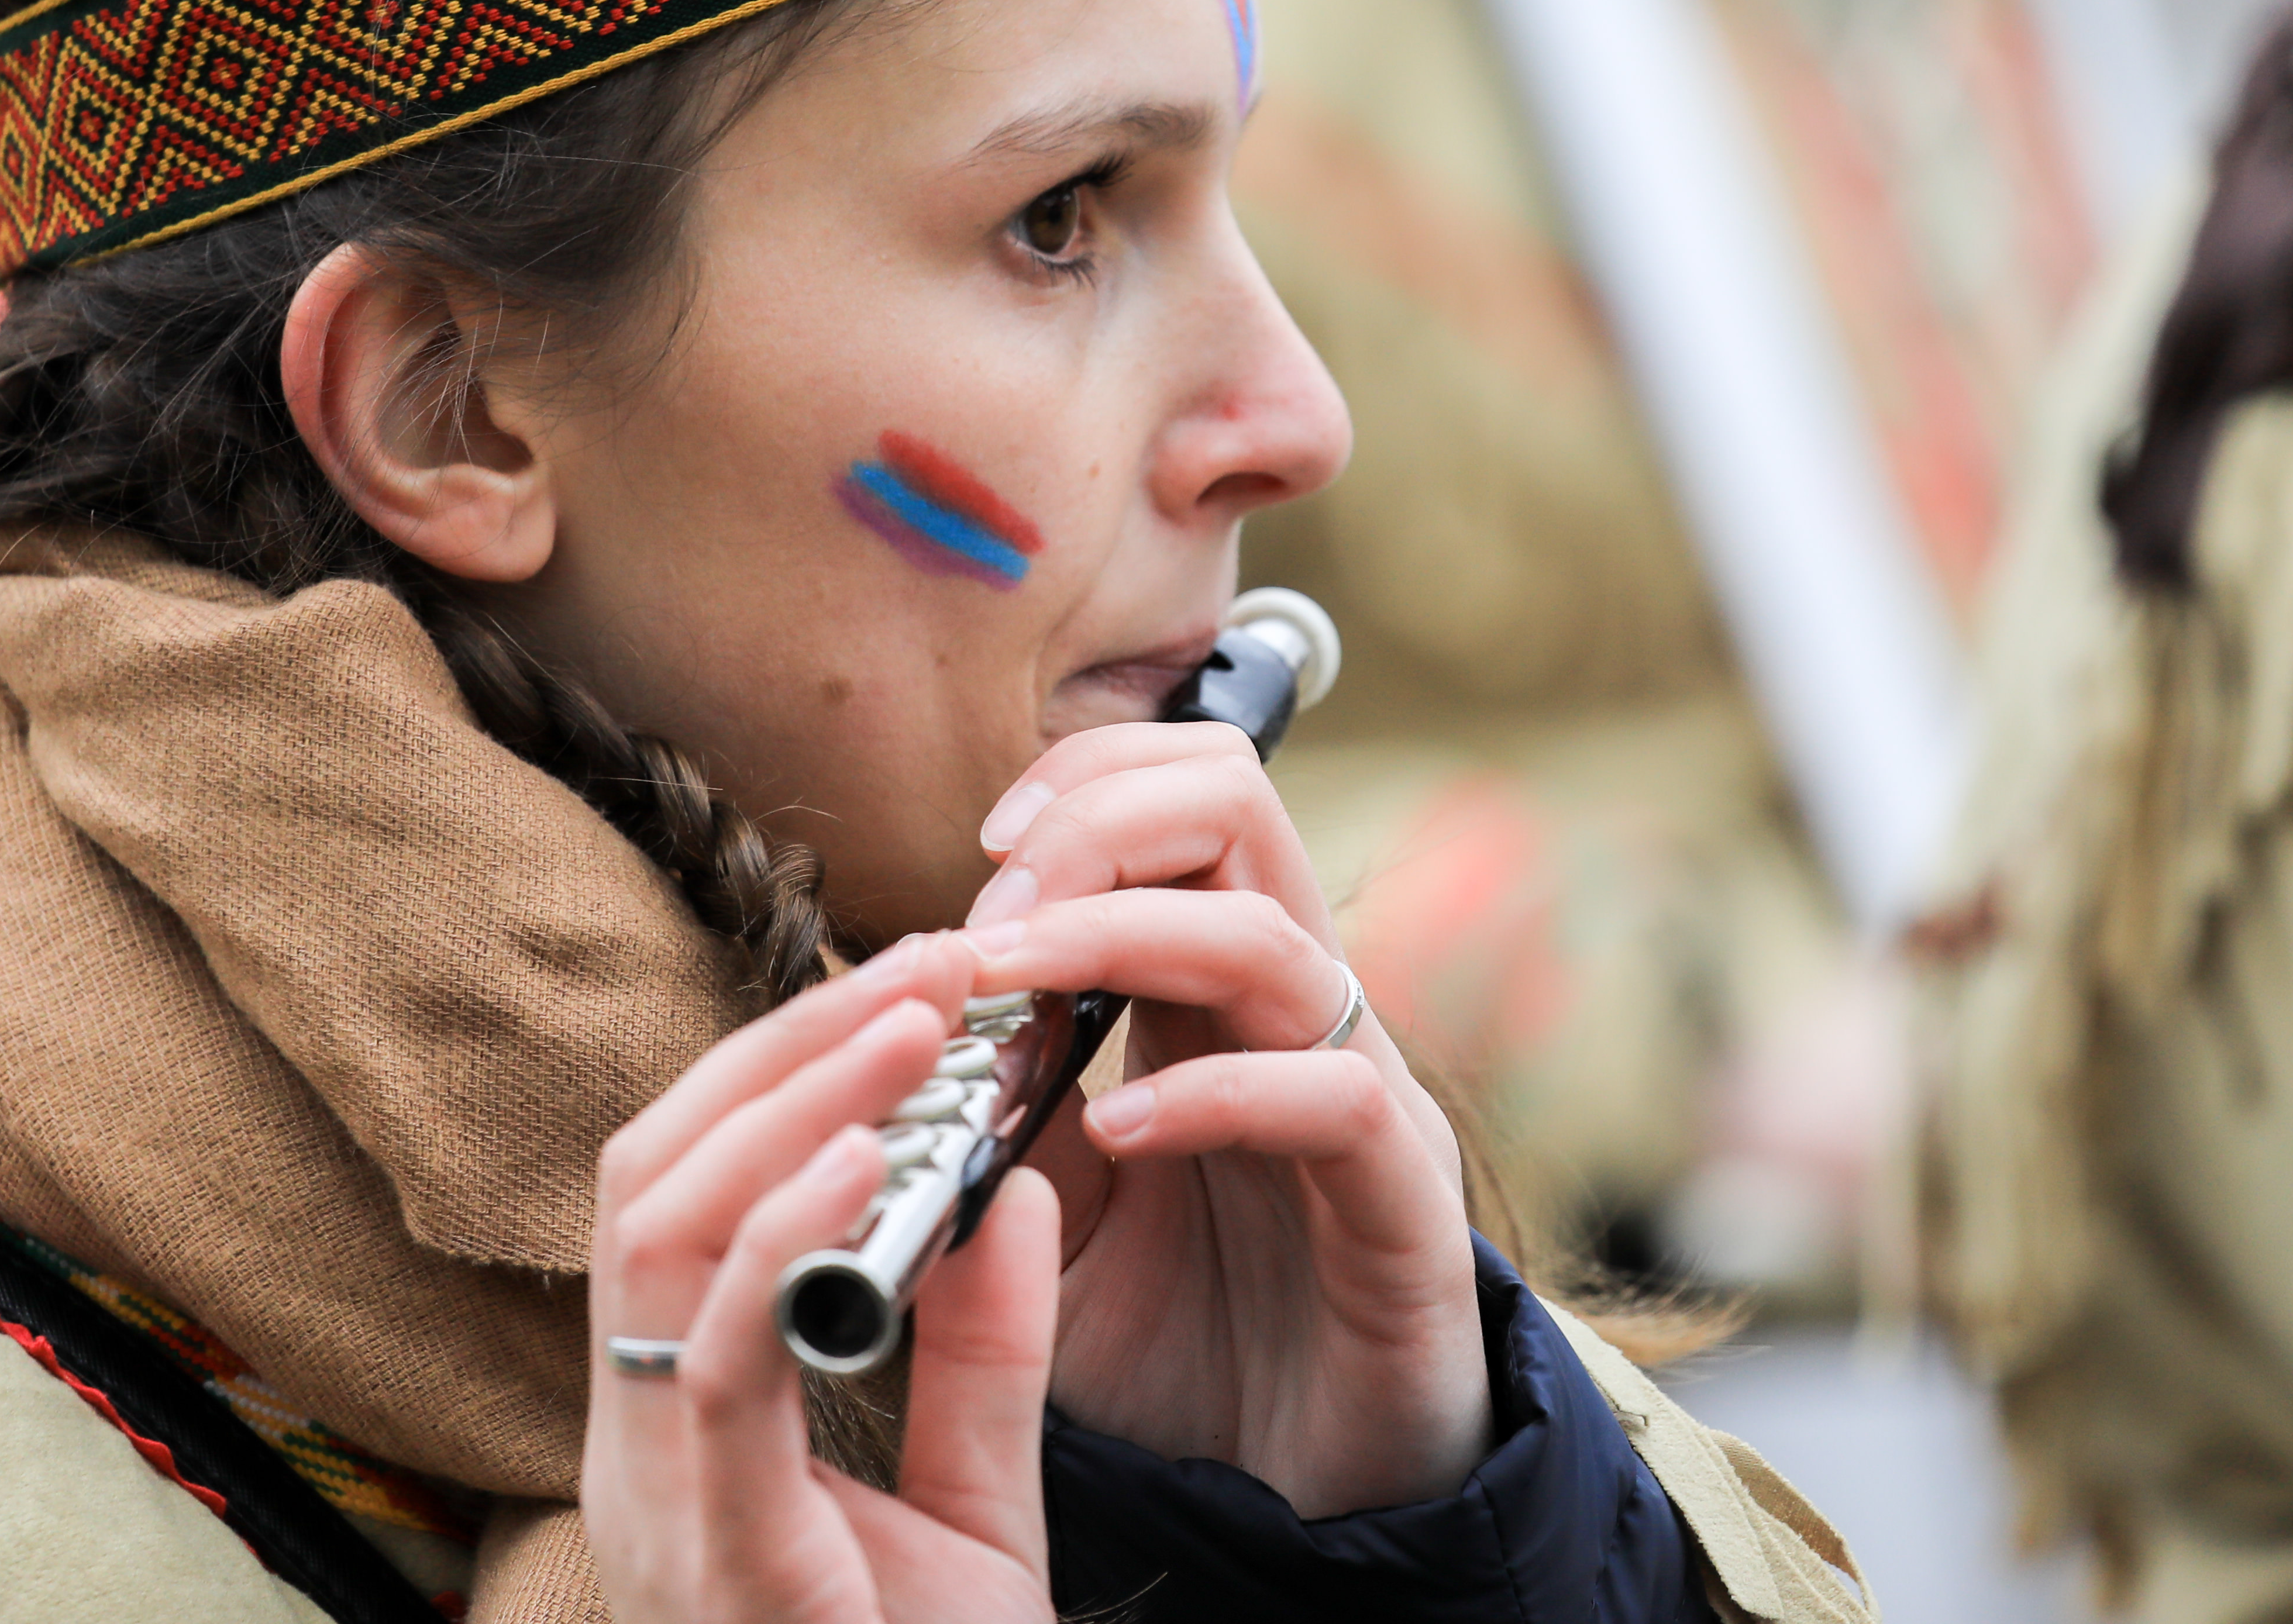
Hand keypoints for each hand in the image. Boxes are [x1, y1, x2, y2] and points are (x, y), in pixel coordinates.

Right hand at [585, 934, 1058, 1623]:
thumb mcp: (977, 1512)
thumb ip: (981, 1356)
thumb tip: (1011, 1185)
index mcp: (682, 1430)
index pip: (679, 1188)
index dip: (782, 1066)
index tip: (917, 977)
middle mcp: (638, 1455)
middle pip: (647, 1174)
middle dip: (781, 1049)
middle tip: (928, 959)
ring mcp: (657, 1509)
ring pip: (654, 1234)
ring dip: (784, 1105)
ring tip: (915, 1015)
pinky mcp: (715, 1565)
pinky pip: (711, 1368)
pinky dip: (780, 1239)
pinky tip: (874, 1158)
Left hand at [961, 717, 1490, 1515]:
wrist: (1306, 1504)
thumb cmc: (1178, 1346)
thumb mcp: (1049, 1217)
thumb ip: (992, 1117)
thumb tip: (889, 1029)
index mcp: (1208, 991)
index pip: (1174, 795)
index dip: (1076, 787)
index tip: (977, 858)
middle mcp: (1293, 1010)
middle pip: (1231, 800)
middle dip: (1094, 824)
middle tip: (990, 912)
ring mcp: (1360, 1092)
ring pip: (1266, 930)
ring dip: (1119, 933)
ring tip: (1012, 984)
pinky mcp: (1403, 1198)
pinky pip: (1332, 1093)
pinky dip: (1213, 1092)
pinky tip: (1117, 1132)